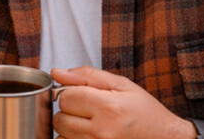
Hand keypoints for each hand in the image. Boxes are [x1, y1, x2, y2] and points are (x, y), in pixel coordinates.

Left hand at [51, 67, 194, 138]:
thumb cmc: (146, 112)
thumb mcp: (122, 85)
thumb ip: (87, 76)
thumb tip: (57, 72)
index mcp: (109, 107)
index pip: (66, 97)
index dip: (70, 93)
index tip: (81, 95)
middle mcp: (103, 131)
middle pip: (60, 119)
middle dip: (69, 112)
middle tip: (87, 111)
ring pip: (62, 136)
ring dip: (70, 128)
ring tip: (89, 124)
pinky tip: (88, 135)